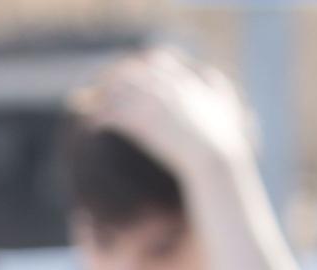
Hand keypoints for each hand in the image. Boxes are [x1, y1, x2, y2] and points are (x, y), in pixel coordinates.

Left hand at [76, 49, 255, 184]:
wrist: (217, 160)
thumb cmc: (224, 143)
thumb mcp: (226, 109)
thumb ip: (219, 91)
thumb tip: (216, 85)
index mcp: (187, 81)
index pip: (157, 62)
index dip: (139, 69)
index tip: (127, 79)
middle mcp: (169, 87)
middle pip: (132, 73)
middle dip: (113, 81)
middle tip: (100, 93)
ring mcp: (154, 104)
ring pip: (118, 91)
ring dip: (102, 98)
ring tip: (90, 109)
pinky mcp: (143, 124)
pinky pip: (113, 114)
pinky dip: (99, 117)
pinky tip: (92, 126)